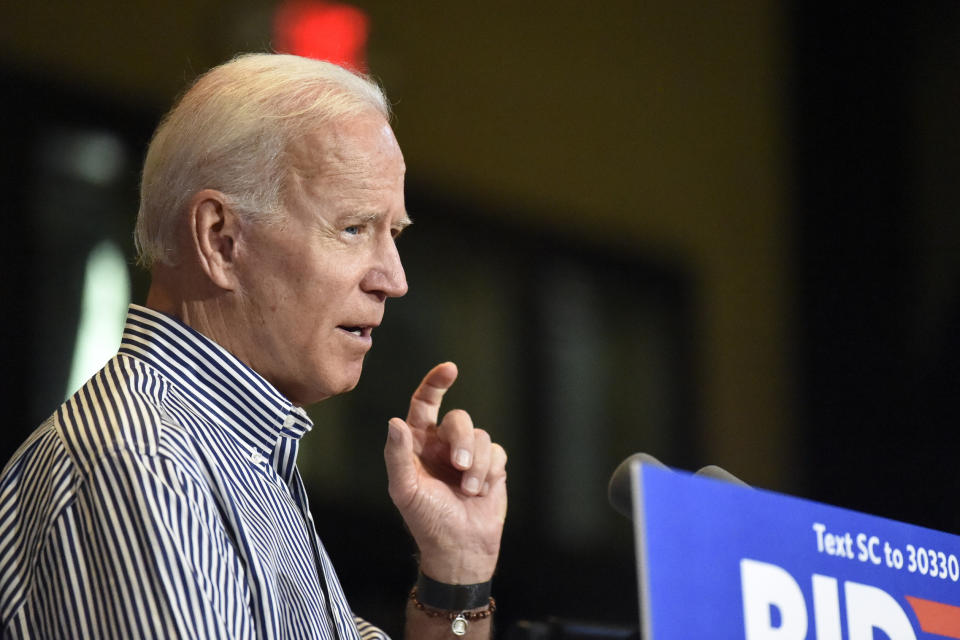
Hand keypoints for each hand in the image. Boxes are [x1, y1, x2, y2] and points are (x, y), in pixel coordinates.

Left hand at [384, 362, 506, 583]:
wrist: (459, 549)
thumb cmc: (426, 522)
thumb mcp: (405, 490)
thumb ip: (397, 455)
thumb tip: (395, 421)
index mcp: (418, 444)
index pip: (425, 404)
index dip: (435, 383)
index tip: (450, 370)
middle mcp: (443, 445)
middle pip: (459, 419)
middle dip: (462, 441)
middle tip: (460, 467)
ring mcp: (469, 455)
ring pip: (481, 435)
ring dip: (477, 465)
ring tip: (469, 490)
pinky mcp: (492, 467)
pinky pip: (497, 452)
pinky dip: (490, 472)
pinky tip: (481, 491)